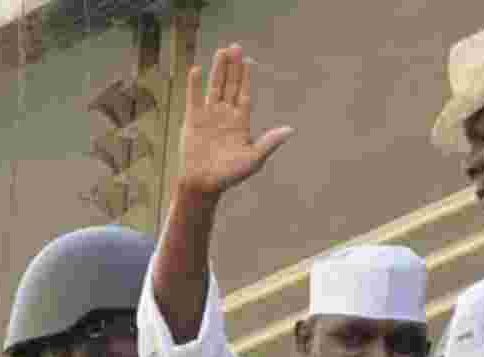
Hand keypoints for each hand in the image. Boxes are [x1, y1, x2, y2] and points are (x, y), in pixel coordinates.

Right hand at [178, 43, 293, 198]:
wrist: (204, 184)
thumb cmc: (230, 175)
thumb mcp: (254, 159)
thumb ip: (270, 142)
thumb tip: (291, 130)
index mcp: (241, 122)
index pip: (245, 94)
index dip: (247, 78)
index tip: (250, 61)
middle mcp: (225, 115)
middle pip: (230, 86)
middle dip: (234, 67)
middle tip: (236, 46)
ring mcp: (209, 116)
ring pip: (214, 87)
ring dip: (217, 70)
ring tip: (221, 51)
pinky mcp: (192, 120)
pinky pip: (194, 98)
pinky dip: (194, 85)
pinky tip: (197, 70)